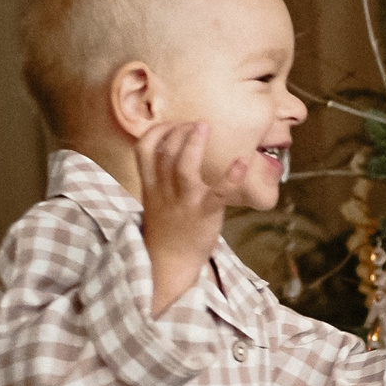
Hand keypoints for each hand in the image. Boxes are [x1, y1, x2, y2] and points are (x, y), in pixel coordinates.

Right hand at [136, 122, 250, 312]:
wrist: (169, 261)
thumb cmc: (169, 225)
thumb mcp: (156, 197)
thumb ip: (161, 173)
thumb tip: (178, 145)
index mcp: (150, 184)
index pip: (143, 148)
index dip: (157, 130)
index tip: (173, 123)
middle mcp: (163, 190)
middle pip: (164, 152)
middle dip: (177, 131)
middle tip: (195, 123)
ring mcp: (184, 202)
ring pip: (183, 168)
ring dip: (192, 144)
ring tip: (203, 126)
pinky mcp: (205, 213)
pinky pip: (218, 193)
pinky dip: (231, 177)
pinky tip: (242, 161)